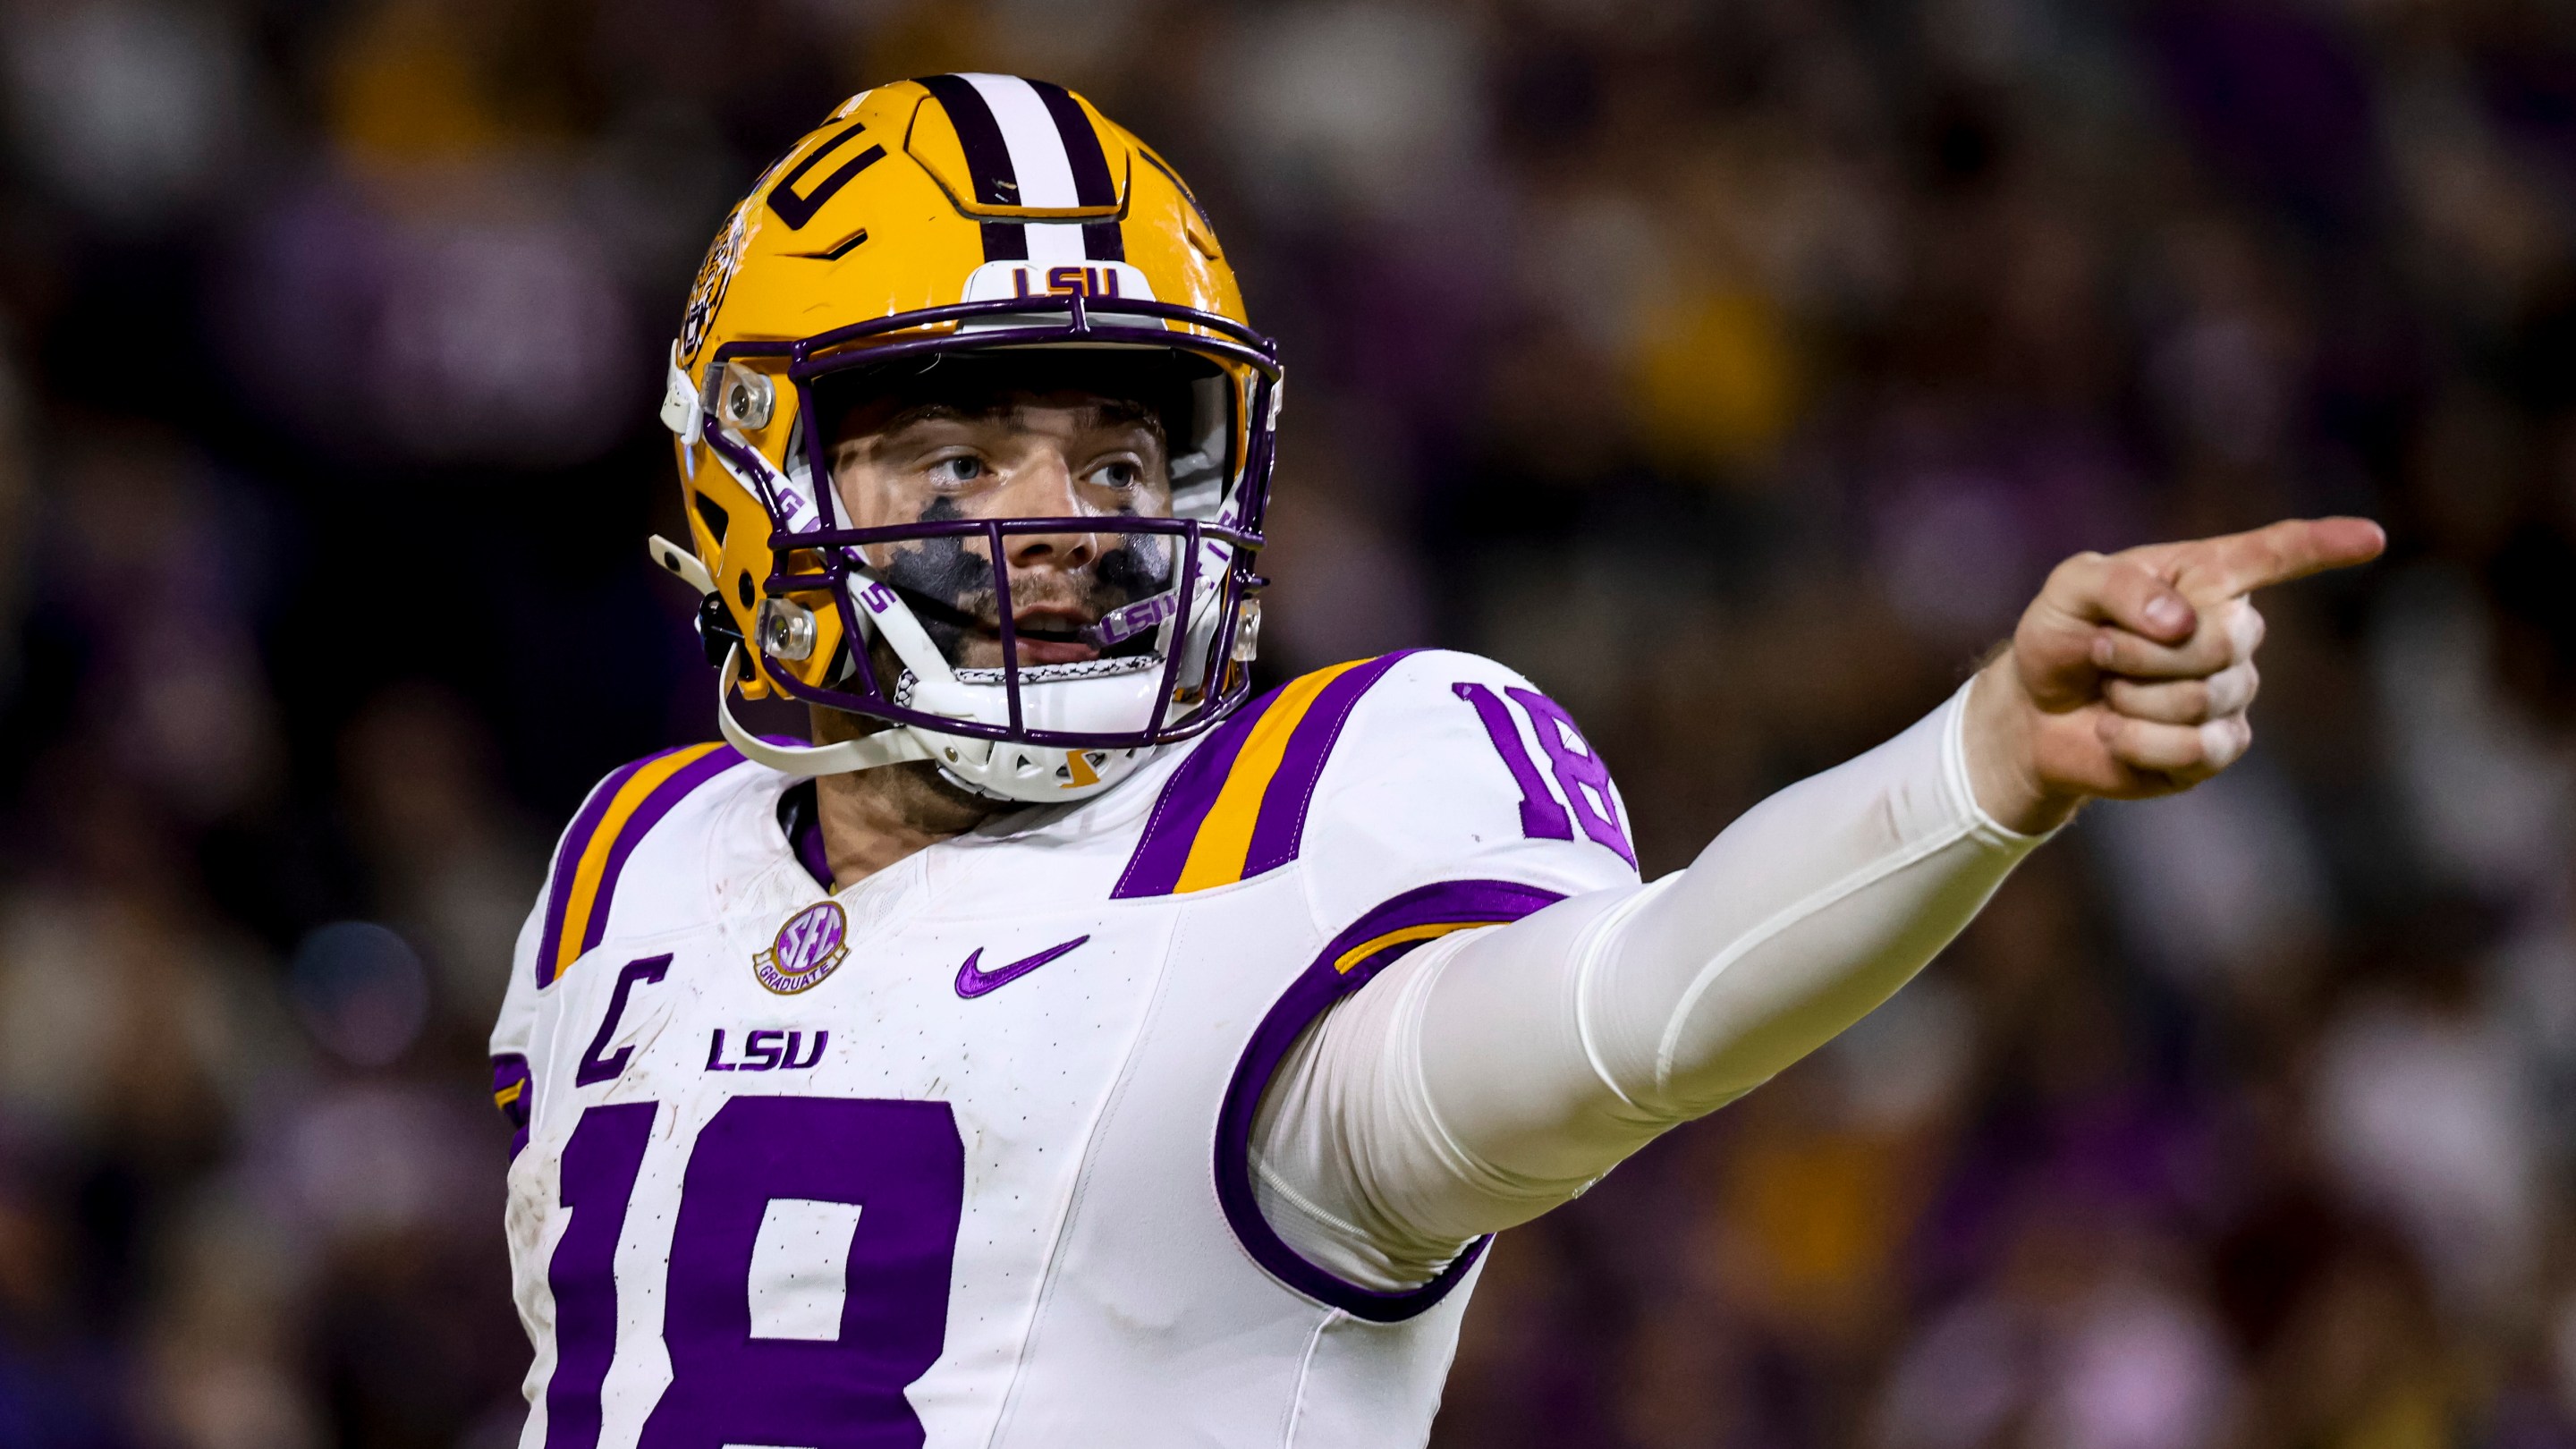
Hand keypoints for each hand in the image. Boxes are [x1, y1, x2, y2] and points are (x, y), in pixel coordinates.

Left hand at [1964, 517, 2386, 833]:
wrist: (2035, 712)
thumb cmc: (2060, 636)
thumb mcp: (2070, 589)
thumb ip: (2118, 585)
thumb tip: (2182, 621)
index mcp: (2205, 576)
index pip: (2274, 554)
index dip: (2322, 546)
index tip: (2370, 538)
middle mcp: (2233, 631)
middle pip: (2225, 640)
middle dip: (2144, 651)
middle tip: (2102, 652)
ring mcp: (2232, 691)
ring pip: (2203, 698)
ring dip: (2132, 696)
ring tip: (2109, 690)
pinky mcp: (2218, 747)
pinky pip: (2196, 747)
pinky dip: (2137, 740)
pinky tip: (2114, 731)